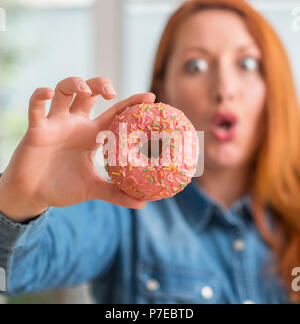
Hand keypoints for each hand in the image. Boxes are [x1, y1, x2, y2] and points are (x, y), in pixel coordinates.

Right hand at [0, 77, 155, 220]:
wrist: (35, 195)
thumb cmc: (64, 188)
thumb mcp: (93, 189)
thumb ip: (116, 193)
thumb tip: (142, 204)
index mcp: (92, 135)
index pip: (114, 113)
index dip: (131, 102)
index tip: (150, 97)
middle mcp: (75, 124)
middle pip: (89, 93)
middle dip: (99, 85)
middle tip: (111, 92)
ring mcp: (56, 124)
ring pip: (64, 91)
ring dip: (74, 84)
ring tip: (85, 91)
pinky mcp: (37, 129)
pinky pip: (36, 107)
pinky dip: (40, 96)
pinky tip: (48, 94)